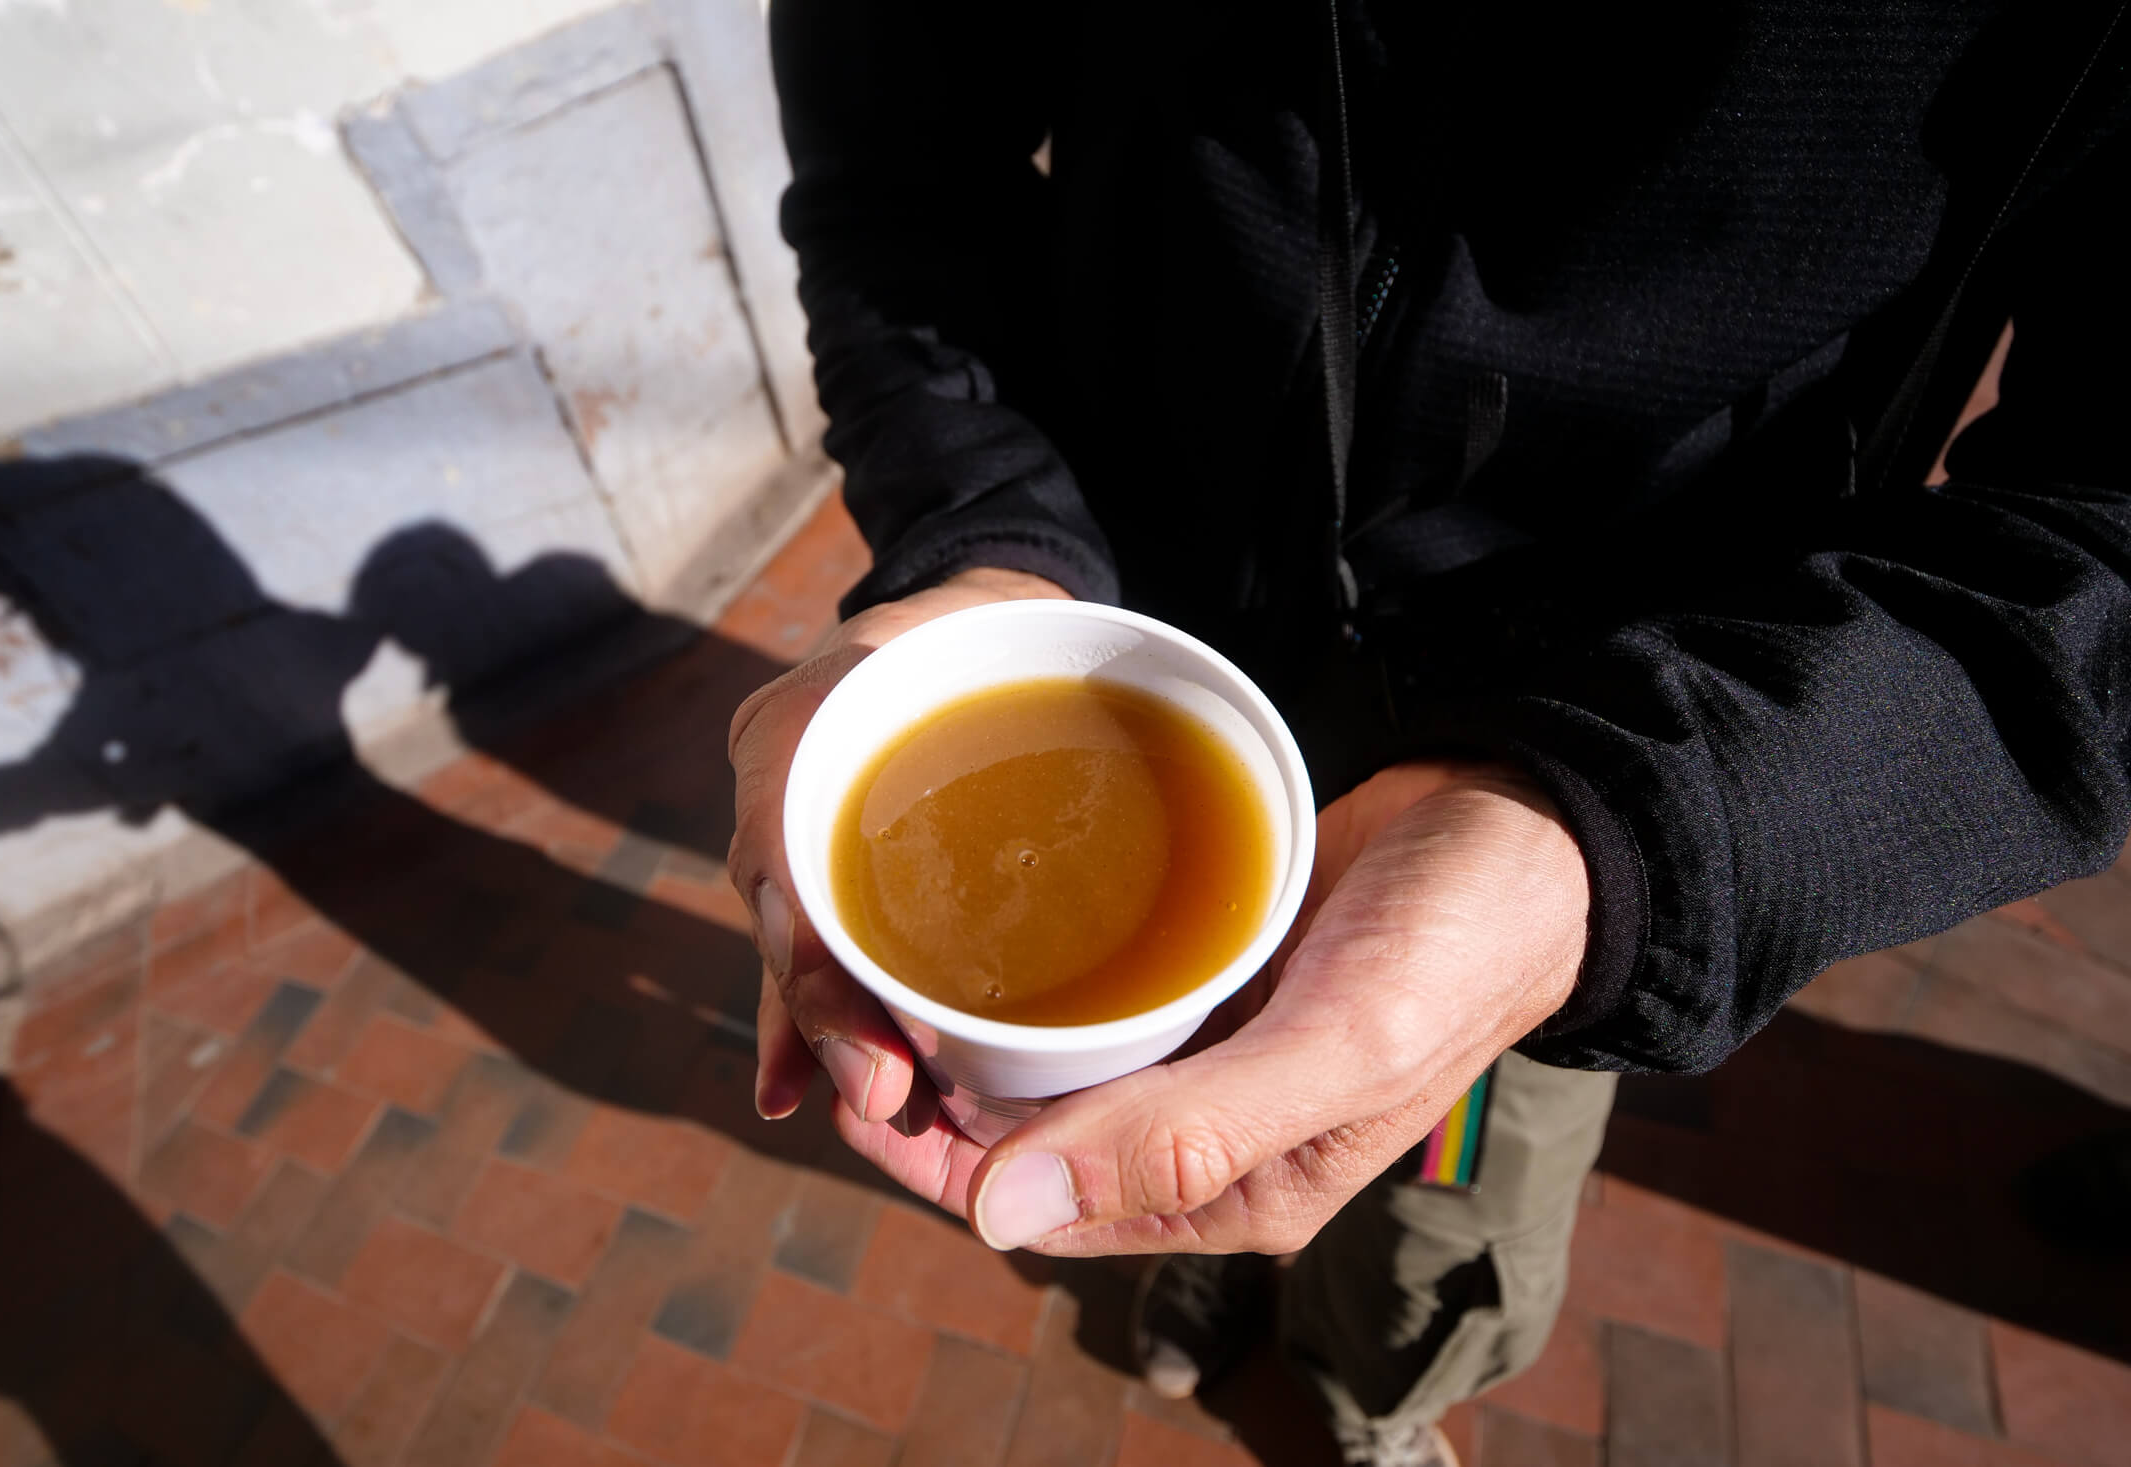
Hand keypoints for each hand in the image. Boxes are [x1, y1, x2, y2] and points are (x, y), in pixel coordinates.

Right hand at [728, 566, 1072, 1125]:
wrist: (976, 616)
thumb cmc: (1005, 624)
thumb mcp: (1021, 633)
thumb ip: (1052, 691)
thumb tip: (1164, 751)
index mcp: (810, 718)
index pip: (788, 856)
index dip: (819, 963)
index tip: (875, 1043)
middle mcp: (787, 778)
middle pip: (793, 921)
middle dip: (832, 1021)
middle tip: (886, 1094)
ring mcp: (801, 823)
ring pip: (802, 946)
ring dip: (831, 1036)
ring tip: (877, 1108)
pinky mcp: (837, 865)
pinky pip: (821, 947)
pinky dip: (814, 1020)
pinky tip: (803, 1094)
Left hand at [785, 758, 1590, 1255]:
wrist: (1527, 825)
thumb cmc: (1455, 947)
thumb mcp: (1332, 1050)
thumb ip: (1179, 1137)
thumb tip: (999, 1215)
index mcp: (1235, 1189)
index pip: (1043, 1209)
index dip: (936, 1166)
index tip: (851, 1089)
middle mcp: (1206, 1130)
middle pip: (1030, 1138)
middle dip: (931, 1094)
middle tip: (850, 1003)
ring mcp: (1203, 1045)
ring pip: (1050, 1061)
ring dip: (969, 1029)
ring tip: (886, 959)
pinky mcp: (1206, 966)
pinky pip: (1094, 985)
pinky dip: (1029, 968)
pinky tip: (975, 916)